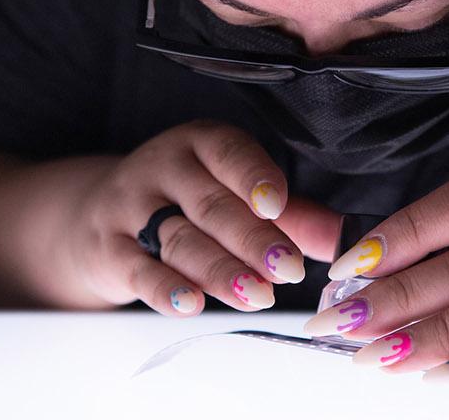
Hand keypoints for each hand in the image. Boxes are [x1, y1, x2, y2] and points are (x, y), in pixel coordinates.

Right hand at [64, 120, 338, 315]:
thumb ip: (293, 217)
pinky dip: (165, 289)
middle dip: (253, 241)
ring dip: (221, 271)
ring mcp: (131, 207)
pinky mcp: (108, 248)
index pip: (229, 154)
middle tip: (288, 270)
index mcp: (203, 144)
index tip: (276, 205)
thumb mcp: (236, 195)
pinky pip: (138, 270)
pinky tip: (191, 303)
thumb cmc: (189, 203)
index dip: (253, 177)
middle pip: (212, 206)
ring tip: (257, 296)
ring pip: (180, 240)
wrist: (101, 213)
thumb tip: (347, 239)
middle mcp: (165, 168)